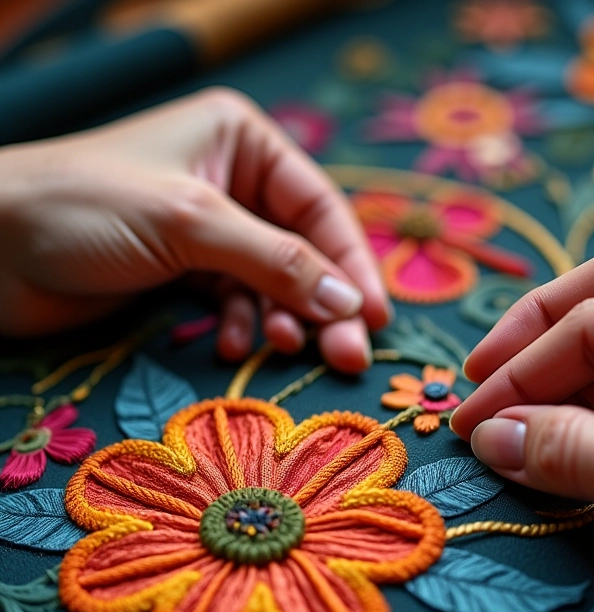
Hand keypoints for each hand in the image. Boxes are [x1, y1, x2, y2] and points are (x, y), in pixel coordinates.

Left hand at [0, 88, 390, 372]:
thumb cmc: (86, 208)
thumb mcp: (192, 223)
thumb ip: (277, 263)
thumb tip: (351, 304)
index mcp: (240, 141)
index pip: (318, 206)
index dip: (350, 263)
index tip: (374, 316)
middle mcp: (231, 181)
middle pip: (301, 249)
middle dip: (322, 303)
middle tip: (347, 355)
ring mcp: (208, 229)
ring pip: (271, 282)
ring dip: (280, 319)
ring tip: (280, 350)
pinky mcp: (184, 270)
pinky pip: (234, 301)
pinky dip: (239, 325)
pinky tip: (229, 345)